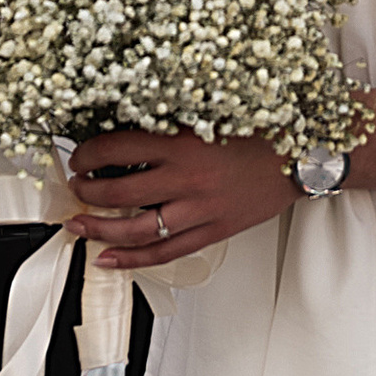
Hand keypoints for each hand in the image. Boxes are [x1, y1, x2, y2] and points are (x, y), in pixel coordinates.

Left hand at [70, 128, 289, 272]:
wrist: (300, 158)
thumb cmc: (258, 133)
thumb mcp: (208, 115)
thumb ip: (169, 125)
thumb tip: (125, 131)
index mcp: (183, 142)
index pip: (116, 149)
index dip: (88, 154)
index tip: (79, 157)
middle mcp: (186, 179)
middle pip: (117, 192)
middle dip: (86, 192)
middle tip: (75, 188)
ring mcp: (198, 210)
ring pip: (134, 229)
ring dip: (98, 229)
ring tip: (78, 225)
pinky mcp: (211, 232)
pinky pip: (163, 253)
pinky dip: (131, 260)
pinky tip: (107, 258)